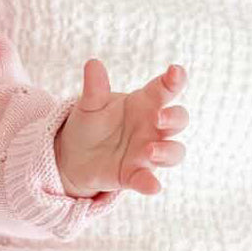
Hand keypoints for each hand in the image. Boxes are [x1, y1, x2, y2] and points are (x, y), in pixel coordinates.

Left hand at [54, 59, 189, 196]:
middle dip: (174, 118)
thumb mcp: (89, 105)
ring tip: (149, 150)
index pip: (165, 89)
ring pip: (174, 151)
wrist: (73, 155)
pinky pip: (148, 180)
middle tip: (158, 118)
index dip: (174, 81)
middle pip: (178, 120)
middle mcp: (152, 127)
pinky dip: (151, 184)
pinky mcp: (135, 174)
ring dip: (167, 151)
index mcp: (144, 103)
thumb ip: (94, 88)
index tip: (175, 72)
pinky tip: (152, 187)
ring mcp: (147, 152)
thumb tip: (92, 63)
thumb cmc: (90, 124)